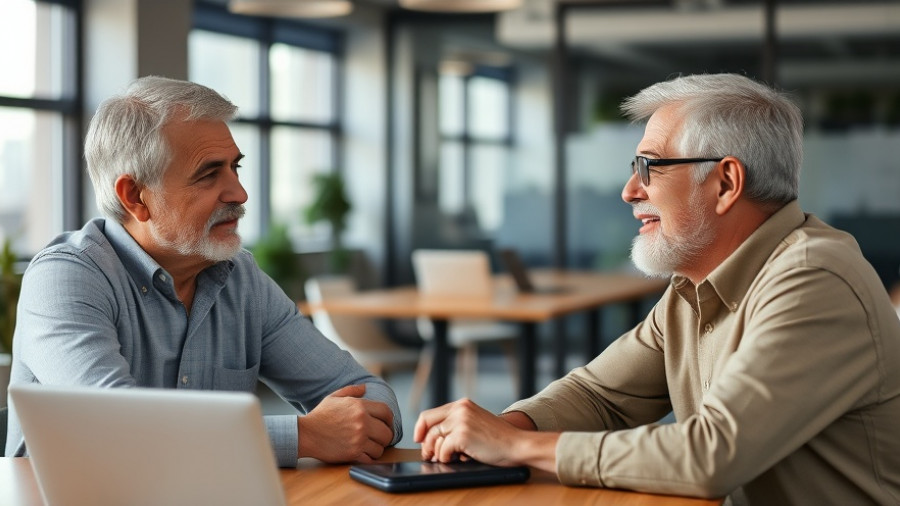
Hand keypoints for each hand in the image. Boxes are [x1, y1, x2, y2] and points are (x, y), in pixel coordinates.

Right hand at [297, 384, 393, 462]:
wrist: (306, 433)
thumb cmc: (320, 416)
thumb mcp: (334, 397)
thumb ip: (352, 390)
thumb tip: (365, 387)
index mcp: (360, 406)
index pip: (386, 412)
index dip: (389, 420)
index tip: (387, 425)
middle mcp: (362, 422)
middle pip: (387, 433)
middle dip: (385, 437)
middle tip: (380, 439)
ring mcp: (358, 438)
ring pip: (381, 448)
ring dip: (377, 449)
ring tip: (370, 447)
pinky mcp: (353, 453)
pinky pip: (371, 459)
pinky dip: (368, 458)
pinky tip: (363, 454)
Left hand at [414, 398, 557, 470]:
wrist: (517, 444)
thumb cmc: (498, 439)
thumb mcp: (475, 423)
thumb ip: (457, 423)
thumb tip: (433, 438)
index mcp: (462, 404)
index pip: (430, 414)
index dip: (420, 429)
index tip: (419, 440)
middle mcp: (460, 408)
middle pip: (427, 424)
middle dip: (424, 442)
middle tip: (427, 454)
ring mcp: (460, 420)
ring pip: (433, 438)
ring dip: (437, 452)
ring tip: (446, 458)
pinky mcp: (462, 434)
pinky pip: (442, 449)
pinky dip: (446, 458)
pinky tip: (456, 459)